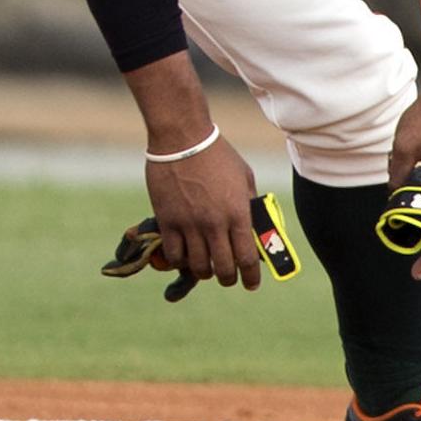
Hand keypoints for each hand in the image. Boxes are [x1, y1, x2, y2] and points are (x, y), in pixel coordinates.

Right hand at [145, 136, 260, 290]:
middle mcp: (214, 223)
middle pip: (223, 269)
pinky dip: (180, 261)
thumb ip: (249, 204)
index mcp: (238, 212)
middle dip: (228, 278)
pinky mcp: (167, 221)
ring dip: (204, 271)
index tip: (251, 284)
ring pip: (198, 266)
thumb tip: (253, 227)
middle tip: (228, 276)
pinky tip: (184, 255)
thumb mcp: (244, 176)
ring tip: (206, 266)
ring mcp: (189, 224)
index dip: (251, 277)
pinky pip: (174, 254)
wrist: (181, 137)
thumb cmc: (217, 153)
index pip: (248, 258)